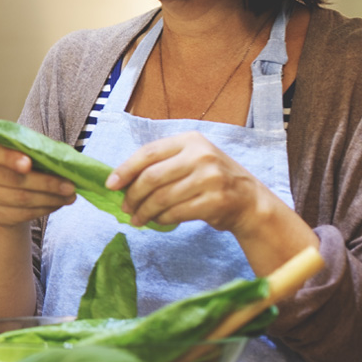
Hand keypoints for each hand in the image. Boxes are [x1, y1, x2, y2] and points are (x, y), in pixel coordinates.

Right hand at [0, 134, 75, 227]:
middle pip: (13, 179)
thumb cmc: (15, 160)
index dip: (10, 158)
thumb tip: (63, 160)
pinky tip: (57, 204)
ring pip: (20, 199)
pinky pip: (21, 214)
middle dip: (46, 183)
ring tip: (70, 196)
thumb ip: (33, 149)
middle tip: (70, 186)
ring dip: (50, 198)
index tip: (29, 164)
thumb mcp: (20, 148)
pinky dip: (43, 209)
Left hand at [105, 131, 268, 233]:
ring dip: (144, 211)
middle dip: (133, 195)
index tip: (111, 185)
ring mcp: (210, 178)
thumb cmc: (211, 179)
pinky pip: (176, 213)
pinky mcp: (216, 201)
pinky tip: (157, 221)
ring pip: (162, 198)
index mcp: (189, 140)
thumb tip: (121, 180)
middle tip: (126, 208)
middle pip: (152, 177)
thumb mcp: (190, 160)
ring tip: (137, 219)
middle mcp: (201, 155)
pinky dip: (161, 219)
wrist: (250, 200)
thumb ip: (162, 164)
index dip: (125, 169)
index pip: (148, 153)